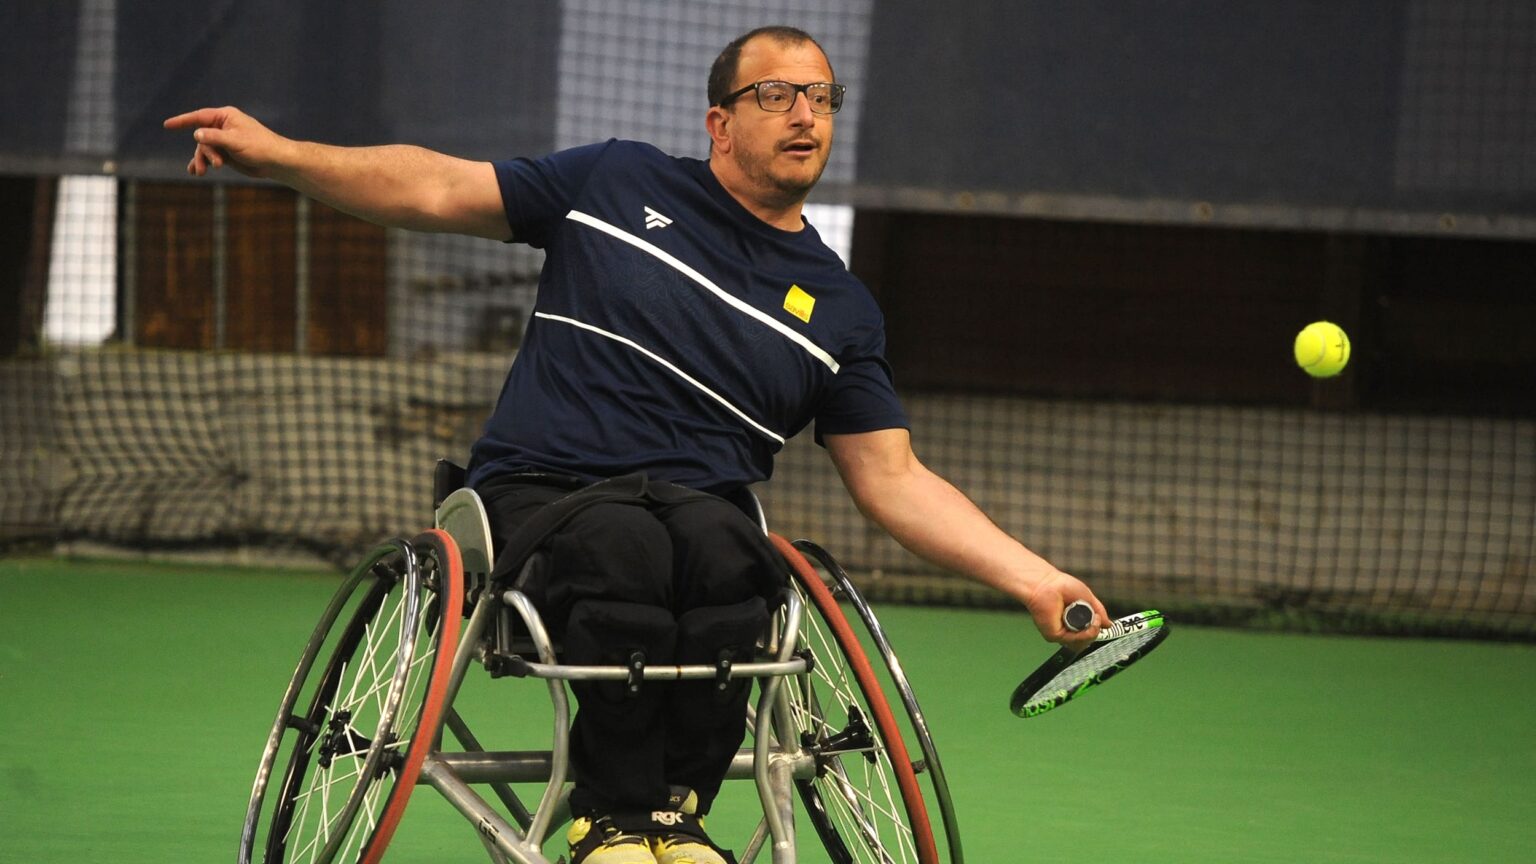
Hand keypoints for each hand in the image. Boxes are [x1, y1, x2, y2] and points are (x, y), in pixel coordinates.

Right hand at [162, 106, 287, 177]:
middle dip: (203, 152)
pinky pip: (210, 156)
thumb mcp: (235, 141)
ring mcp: (224, 140)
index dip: (182, 121)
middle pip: (201, 137)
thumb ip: (214, 137)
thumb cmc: (259, 147)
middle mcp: (223, 126)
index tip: (167, 125)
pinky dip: (203, 163)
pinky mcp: (227, 152)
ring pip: (204, 149)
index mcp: (225, 116)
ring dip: (203, 160)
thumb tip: (196, 134)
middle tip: (216, 164)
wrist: (276, 161)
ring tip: (201, 173)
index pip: (199, 117)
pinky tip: (195, 171)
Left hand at [1022, 570, 1108, 649]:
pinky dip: (1085, 634)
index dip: (1096, 629)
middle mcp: (1066, 629)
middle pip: (1086, 641)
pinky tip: (1090, 624)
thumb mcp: (1088, 598)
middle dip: (1095, 631)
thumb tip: (1109, 625)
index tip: (1102, 622)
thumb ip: (1099, 612)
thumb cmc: (1062, 586)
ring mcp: (1060, 633)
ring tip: (1094, 620)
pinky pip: (1074, 641)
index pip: (1088, 633)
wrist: (1046, 583)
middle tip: (1098, 619)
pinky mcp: (1054, 635)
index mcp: (1073, 622)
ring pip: (1082, 644)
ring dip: (1092, 633)